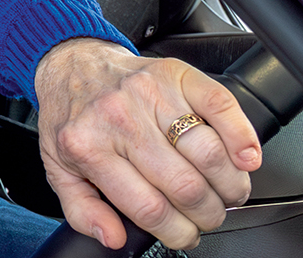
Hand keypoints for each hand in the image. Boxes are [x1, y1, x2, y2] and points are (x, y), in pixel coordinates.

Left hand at [35, 37, 261, 249]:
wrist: (72, 65)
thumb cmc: (72, 119)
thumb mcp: (58, 168)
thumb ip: (82, 210)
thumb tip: (112, 237)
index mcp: (89, 147)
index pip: (149, 207)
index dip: (177, 233)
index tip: (185, 236)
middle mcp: (120, 118)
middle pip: (185, 185)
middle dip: (207, 214)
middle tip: (207, 216)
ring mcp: (150, 94)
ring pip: (209, 152)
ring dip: (229, 185)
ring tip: (226, 192)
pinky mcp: (175, 74)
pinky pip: (221, 105)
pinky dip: (243, 137)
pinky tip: (245, 158)